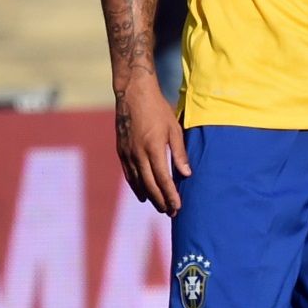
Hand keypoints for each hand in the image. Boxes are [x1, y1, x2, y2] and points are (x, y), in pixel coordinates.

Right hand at [114, 77, 189, 214]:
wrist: (133, 94)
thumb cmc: (158, 109)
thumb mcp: (174, 128)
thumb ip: (180, 152)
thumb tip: (187, 174)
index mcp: (153, 148)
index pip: (163, 179)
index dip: (170, 195)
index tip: (177, 207)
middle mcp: (138, 154)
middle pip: (149, 185)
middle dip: (160, 201)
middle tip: (170, 212)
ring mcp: (127, 153)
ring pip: (138, 182)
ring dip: (149, 196)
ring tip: (159, 206)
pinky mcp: (121, 151)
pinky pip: (129, 174)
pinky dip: (136, 186)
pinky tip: (143, 194)